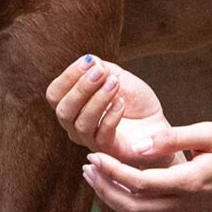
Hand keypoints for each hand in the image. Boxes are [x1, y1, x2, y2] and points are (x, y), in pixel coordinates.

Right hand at [46, 55, 174, 163]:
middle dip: (81, 88)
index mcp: (72, 107)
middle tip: (100, 72)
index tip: (88, 61)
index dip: (68, 76)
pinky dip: (111, 116)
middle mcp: (75, 126)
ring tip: (114, 83)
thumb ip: (100, 68)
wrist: (156, 121)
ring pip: (82, 123)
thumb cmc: (134, 101)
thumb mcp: (116, 76)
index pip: (55, 94)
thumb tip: (89, 61)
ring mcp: (91, 141)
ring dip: (98, 99)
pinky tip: (122, 102)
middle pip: (63, 111)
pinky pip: (103, 136)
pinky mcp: (110, 151)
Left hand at [80, 121, 211, 211]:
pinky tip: (115, 184)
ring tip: (94, 176)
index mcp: (189, 181)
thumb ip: (173, 138)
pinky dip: (126, 202)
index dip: (112, 171)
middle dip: (104, 188)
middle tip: (87, 167)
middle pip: (132, 206)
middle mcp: (184, 202)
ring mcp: (184, 211)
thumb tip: (138, 145)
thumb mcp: (210, 132)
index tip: (94, 154)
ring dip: (111, 198)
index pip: (139, 182)